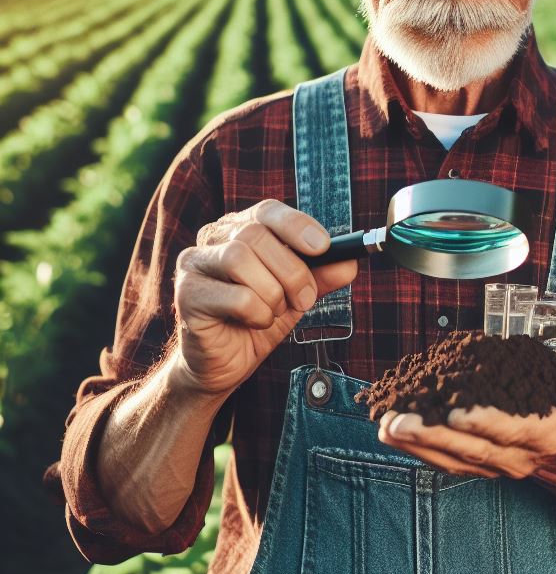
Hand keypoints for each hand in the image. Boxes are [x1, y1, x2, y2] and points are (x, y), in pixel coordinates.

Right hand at [172, 199, 357, 396]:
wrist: (225, 363)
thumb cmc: (257, 319)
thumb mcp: (297, 293)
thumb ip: (321, 275)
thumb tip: (350, 261)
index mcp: (239, 229)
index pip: (267, 210)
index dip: (296, 225)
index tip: (323, 247)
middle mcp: (212, 239)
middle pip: (255, 235)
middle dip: (292, 271)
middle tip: (305, 298)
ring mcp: (194, 265)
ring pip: (239, 259)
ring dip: (272, 292)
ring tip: (275, 312)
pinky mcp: (187, 295)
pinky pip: (235, 296)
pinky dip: (258, 313)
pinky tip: (255, 323)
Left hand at [377, 359, 555, 478]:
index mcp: (548, 434)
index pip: (513, 429)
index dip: (484, 421)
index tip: (454, 409)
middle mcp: (520, 456)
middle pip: (470, 447)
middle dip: (431, 434)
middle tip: (395, 420)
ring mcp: (497, 465)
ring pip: (451, 457)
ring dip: (415, 443)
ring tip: (383, 424)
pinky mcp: (481, 466)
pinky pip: (445, 459)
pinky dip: (417, 447)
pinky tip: (391, 430)